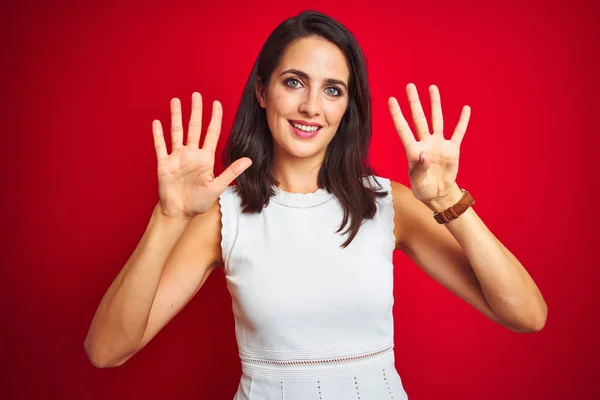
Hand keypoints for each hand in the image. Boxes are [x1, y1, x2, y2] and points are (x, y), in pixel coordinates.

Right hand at [152, 92, 251, 218]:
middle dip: (196, 111)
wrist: (179, 212)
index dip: (214, 118)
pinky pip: (160, 146)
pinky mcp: (164, 163)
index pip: (211, 133)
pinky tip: (157, 122)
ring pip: (176, 132)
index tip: (216, 103)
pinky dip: (158, 134)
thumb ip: (232, 172)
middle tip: (196, 95)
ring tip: (176, 101)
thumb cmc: (198, 201)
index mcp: (205, 158)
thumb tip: (249, 160)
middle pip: (194, 127)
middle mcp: (191, 154)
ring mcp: (177, 157)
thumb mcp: (218, 187)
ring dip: (176, 116)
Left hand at [388, 83, 469, 210]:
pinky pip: (458, 132)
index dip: (397, 114)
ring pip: (436, 120)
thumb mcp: (418, 182)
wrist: (439, 193)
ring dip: (435, 104)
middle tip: (409, 86)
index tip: (391, 100)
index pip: (403, 128)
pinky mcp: (452, 149)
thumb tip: (425, 154)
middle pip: (418, 118)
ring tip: (432, 88)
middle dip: (414, 102)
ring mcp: (439, 144)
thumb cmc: (423, 188)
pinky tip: (466, 109)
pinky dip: (462, 121)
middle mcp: (425, 142)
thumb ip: (420, 168)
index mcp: (412, 150)